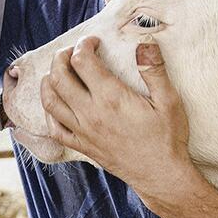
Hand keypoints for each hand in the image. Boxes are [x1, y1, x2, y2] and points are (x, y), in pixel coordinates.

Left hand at [40, 37, 194, 202]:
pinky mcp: (83, 146)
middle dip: (61, 58)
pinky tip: (57, 104)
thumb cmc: (167, 138)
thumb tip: (145, 44)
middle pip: (59, 77)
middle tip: (71, 52)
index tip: (93, 42)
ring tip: (57, 72)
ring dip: (49, 81)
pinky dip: (49, 112)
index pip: (82, 61)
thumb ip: (154, 70)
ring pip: (50, 102)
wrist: (160, 175)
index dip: (84, 45)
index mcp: (111, 97)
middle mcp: (91, 113)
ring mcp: (83, 131)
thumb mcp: (169, 100)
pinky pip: (54, 128)